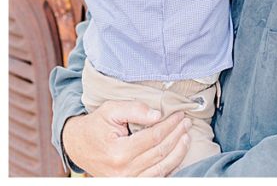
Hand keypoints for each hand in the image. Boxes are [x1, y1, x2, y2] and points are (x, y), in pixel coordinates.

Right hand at [62, 102, 190, 176]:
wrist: (78, 145)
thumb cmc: (96, 125)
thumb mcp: (111, 110)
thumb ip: (135, 109)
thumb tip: (158, 115)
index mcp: (119, 152)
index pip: (155, 137)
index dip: (170, 124)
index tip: (180, 114)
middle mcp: (123, 170)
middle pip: (160, 152)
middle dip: (177, 135)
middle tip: (186, 122)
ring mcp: (126, 179)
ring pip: (161, 168)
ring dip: (178, 152)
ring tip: (187, 136)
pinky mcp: (128, 182)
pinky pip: (155, 178)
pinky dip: (169, 167)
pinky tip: (177, 154)